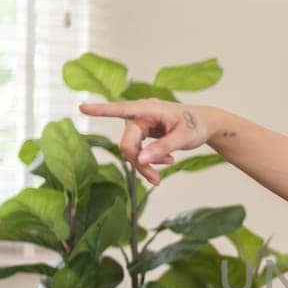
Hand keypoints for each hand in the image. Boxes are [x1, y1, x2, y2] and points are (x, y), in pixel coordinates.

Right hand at [80, 99, 212, 184]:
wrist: (205, 124)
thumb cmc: (196, 125)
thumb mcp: (184, 137)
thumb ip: (163, 147)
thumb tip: (141, 159)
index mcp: (149, 109)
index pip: (121, 109)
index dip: (101, 110)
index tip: (82, 107)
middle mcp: (141, 115)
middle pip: (127, 143)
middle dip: (138, 162)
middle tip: (155, 180)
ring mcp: (141, 124)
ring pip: (131, 150)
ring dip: (144, 165)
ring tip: (160, 176)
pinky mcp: (144, 133)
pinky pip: (138, 151)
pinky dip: (148, 161)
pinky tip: (166, 163)